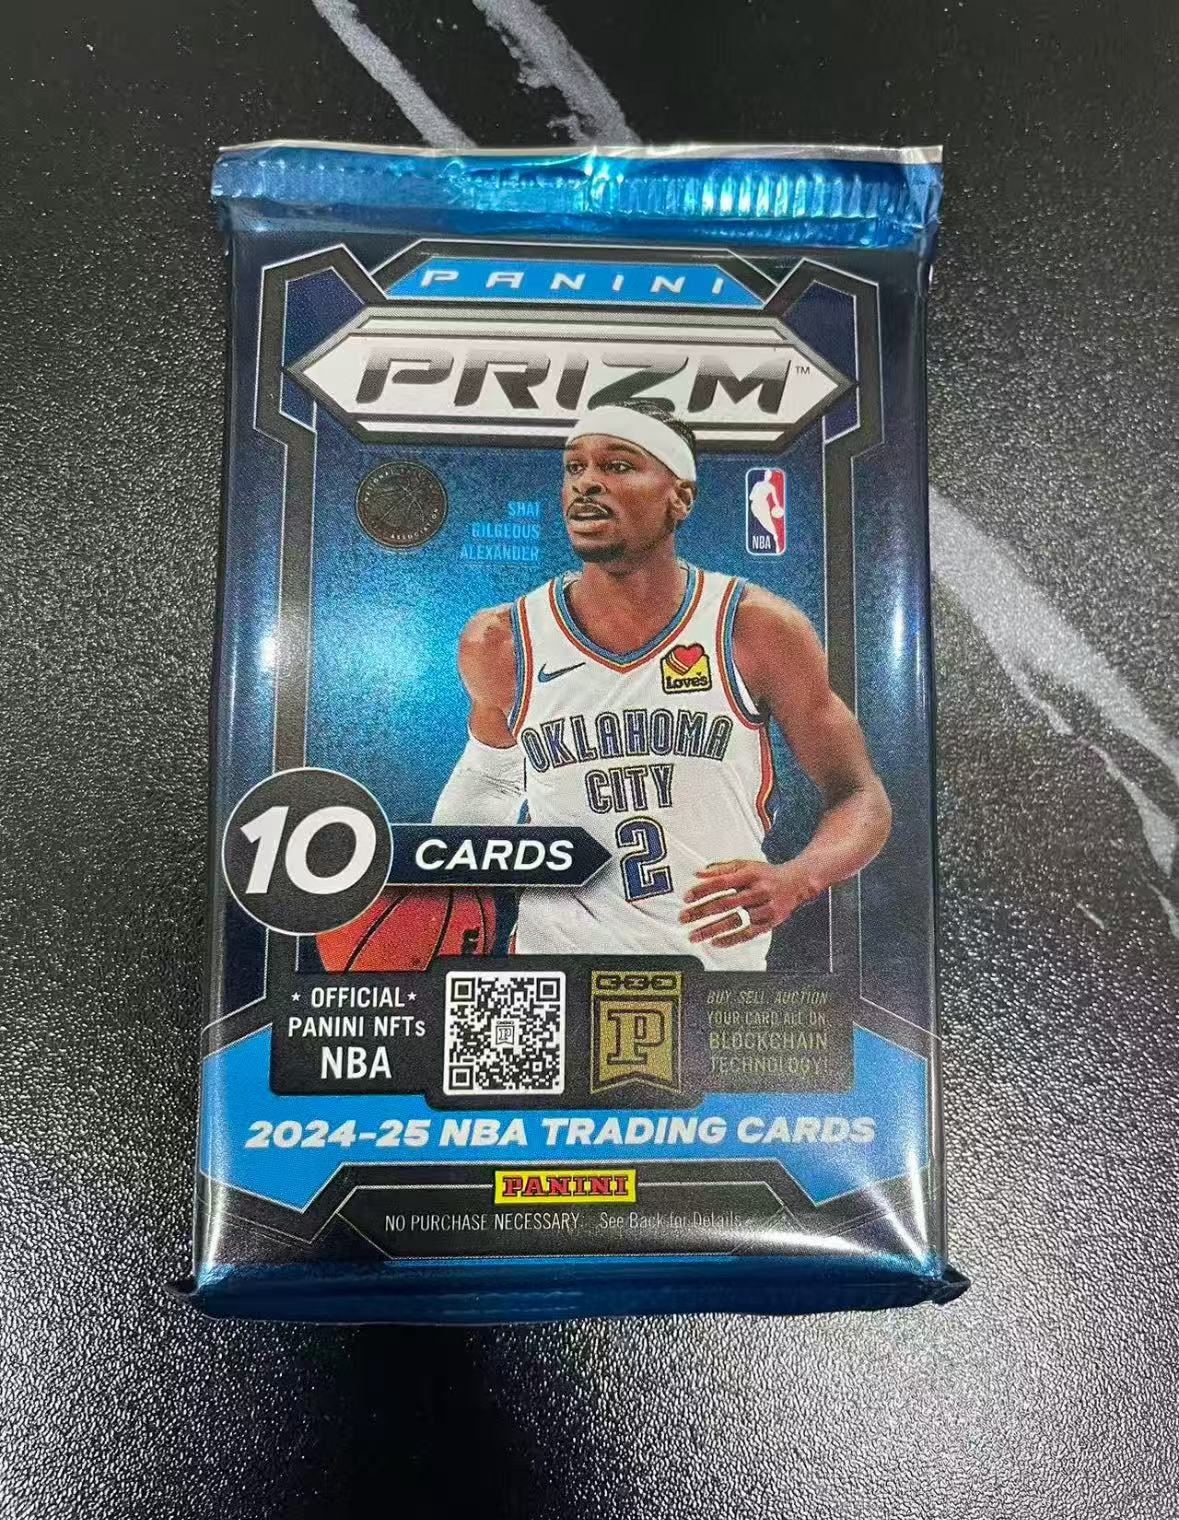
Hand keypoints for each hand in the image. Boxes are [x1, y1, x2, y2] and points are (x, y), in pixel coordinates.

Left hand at [678, 859, 819, 948]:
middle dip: (702, 911)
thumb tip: (698, 873)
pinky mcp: (770, 922)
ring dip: (712, 929)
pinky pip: (748, 934)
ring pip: (736, 920)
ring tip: (694, 935)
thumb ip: (721, 869)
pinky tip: (716, 943)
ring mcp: (765, 908)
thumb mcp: (745, 865)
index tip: (687, 898)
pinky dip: (731, 939)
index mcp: (750, 874)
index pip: (722, 882)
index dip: (703, 890)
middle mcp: (758, 891)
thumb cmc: (765, 874)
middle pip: (726, 903)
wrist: (797, 883)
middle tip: (684, 918)